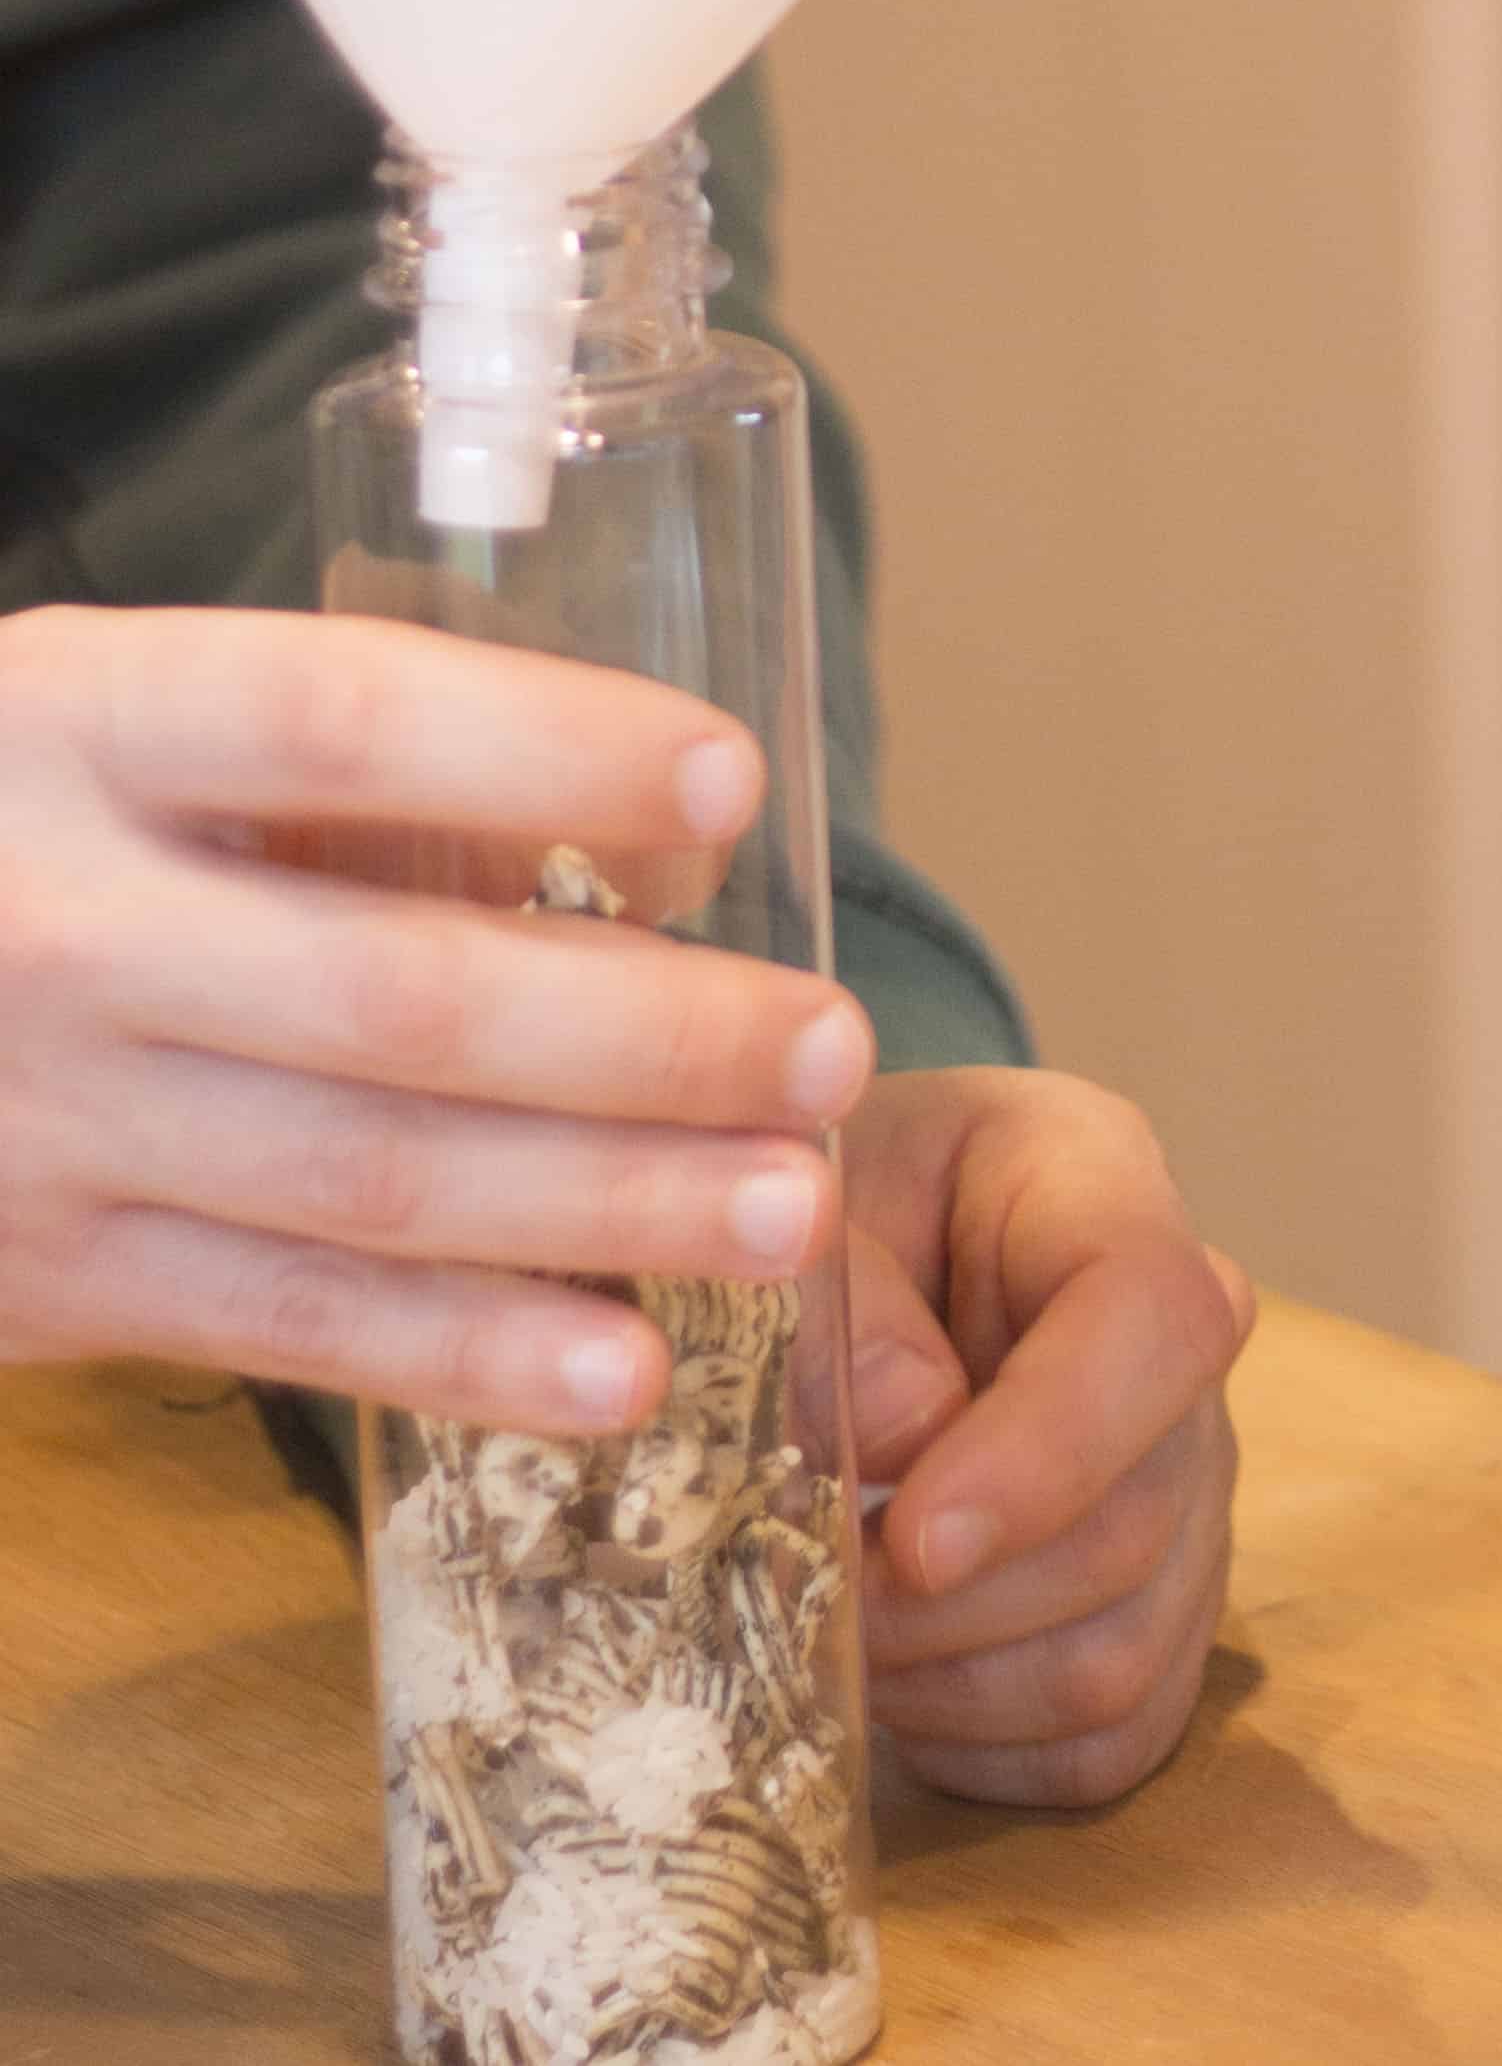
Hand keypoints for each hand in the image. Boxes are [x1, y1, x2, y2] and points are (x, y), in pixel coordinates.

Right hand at [0, 607, 871, 1431]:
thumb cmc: (11, 819)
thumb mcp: (120, 717)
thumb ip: (338, 769)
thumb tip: (640, 865)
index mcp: (87, 724)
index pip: (340, 722)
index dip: (545, 752)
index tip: (733, 790)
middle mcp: (63, 927)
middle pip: (393, 994)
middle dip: (644, 1036)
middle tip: (832, 1047)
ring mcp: (47, 1123)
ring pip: (368, 1183)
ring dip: (606, 1205)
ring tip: (793, 1207)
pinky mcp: (45, 1285)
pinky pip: (289, 1327)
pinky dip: (470, 1359)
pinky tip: (629, 1372)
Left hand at [834, 1066, 1251, 1807]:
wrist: (833, 1269)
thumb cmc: (809, 1219)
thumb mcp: (791, 1214)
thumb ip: (835, 1305)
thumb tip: (908, 1436)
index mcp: (1099, 1189)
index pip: (1154, 1319)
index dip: (1052, 1448)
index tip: (912, 1538)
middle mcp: (1180, 1349)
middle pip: (1135, 1523)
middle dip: (952, 1603)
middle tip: (806, 1591)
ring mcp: (1189, 1489)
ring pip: (1121, 1657)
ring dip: (949, 1683)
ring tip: (835, 1628)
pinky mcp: (1164, 1617)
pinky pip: (1106, 1742)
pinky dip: (981, 1746)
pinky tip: (900, 1676)